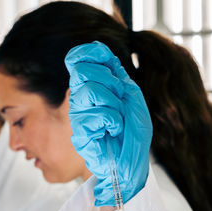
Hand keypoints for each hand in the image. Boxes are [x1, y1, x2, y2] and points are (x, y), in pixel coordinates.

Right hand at [65, 41, 150, 205]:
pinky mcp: (80, 134)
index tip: (105, 59)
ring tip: (118, 119)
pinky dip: (114, 121)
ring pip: (89, 90)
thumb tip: (97, 48)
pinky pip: (98, 114)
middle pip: (82, 70)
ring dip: (113, 104)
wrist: (134, 162)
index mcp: (91, 87)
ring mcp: (78, 116)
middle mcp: (80, 99)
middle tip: (120, 100)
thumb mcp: (130, 95)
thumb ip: (115, 72)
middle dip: (109, 81)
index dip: (88, 52)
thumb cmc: (133, 132)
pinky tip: (114, 131)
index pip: (77, 59)